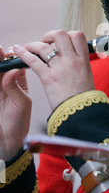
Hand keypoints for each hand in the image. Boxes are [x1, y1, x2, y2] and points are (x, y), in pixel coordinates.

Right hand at [0, 46, 31, 160]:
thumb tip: (13, 70)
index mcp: (17, 82)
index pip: (14, 64)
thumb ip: (15, 86)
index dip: (13, 57)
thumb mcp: (21, 102)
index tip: (11, 51)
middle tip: (0, 51)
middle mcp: (4, 83)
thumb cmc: (19, 122)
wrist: (8, 141)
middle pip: (0, 65)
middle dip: (0, 57)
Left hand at [13, 30, 94, 110]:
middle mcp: (72, 61)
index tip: (61, 41)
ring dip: (34, 44)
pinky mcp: (48, 78)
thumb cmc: (84, 98)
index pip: (77, 35)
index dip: (68, 34)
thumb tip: (73, 56)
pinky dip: (23, 54)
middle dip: (51, 35)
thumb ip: (79, 64)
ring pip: (44, 46)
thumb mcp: (87, 76)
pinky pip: (33, 61)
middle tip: (46, 42)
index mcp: (84, 60)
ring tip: (29, 47)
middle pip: (61, 35)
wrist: (82, 113)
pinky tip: (18, 51)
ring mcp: (60, 69)